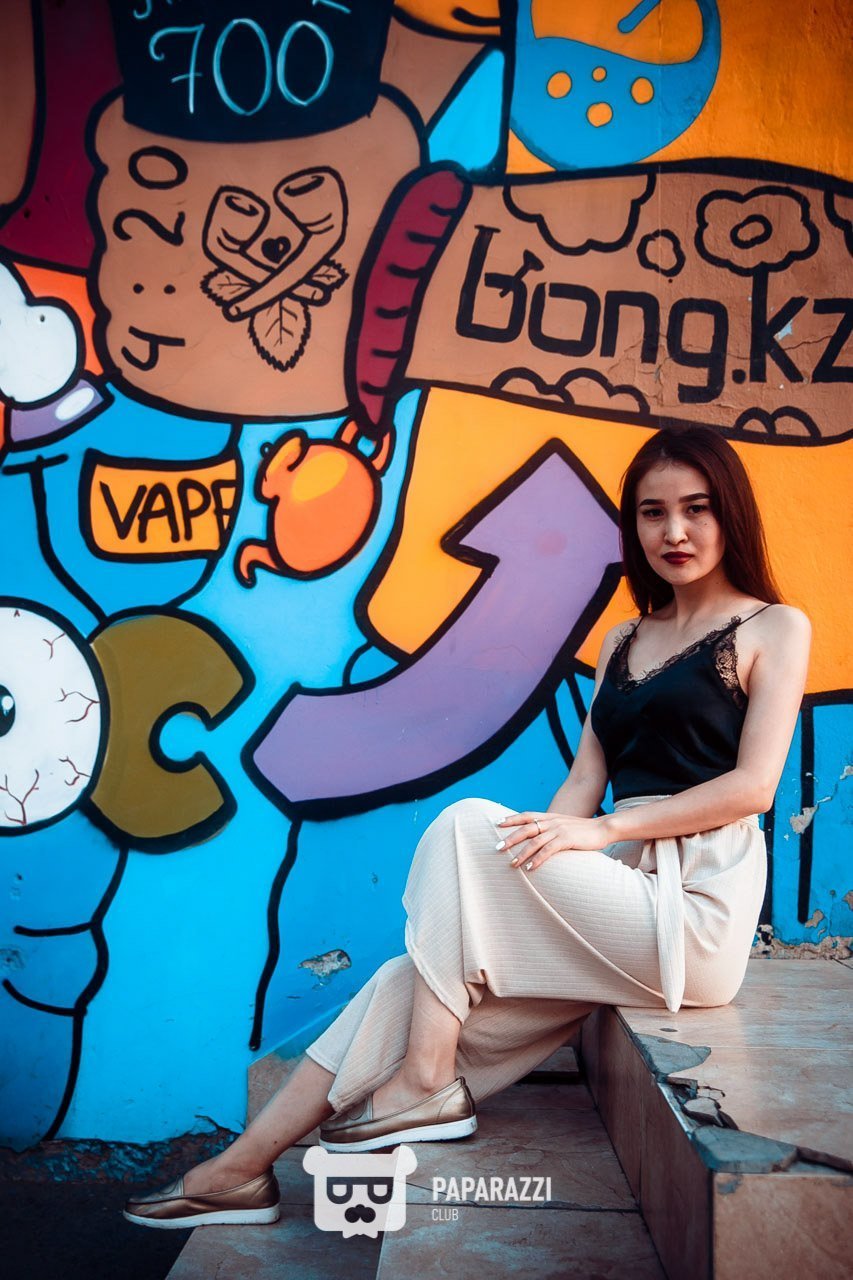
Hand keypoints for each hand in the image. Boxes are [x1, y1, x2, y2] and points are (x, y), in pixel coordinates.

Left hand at [495, 811, 610, 871]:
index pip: (526, 815)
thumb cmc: (583, 830)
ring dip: (522, 853)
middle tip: (497, 847)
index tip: (497, 823)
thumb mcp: (564, 825)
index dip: (511, 818)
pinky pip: (548, 850)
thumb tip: (538, 836)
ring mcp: (559, 829)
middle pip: (526, 828)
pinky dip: (538, 859)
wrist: (603, 828)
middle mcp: (552, 821)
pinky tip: (531, 868)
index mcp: (550, 816)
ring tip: (512, 864)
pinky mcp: (567, 839)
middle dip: (510, 838)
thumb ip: (551, 828)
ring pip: (535, 841)